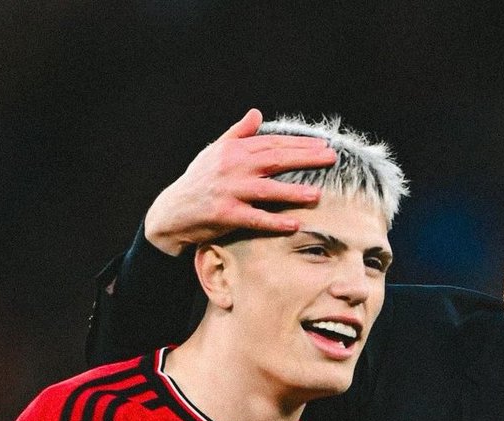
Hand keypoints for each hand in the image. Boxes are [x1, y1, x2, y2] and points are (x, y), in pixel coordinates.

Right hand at [144, 108, 337, 254]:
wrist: (173, 212)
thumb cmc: (198, 182)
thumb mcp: (215, 151)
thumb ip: (238, 133)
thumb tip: (257, 114)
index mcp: (233, 150)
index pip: (272, 143)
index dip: (299, 143)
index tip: (322, 144)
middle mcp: (233, 167)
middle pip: (275, 160)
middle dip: (305, 158)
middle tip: (331, 158)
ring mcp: (230, 191)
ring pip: (268, 190)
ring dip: (293, 192)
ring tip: (317, 194)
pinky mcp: (227, 215)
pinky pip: (256, 219)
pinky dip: (275, 222)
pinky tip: (294, 224)